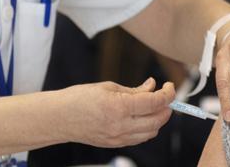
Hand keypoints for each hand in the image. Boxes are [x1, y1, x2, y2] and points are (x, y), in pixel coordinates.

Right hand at [60, 78, 174, 147]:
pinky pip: (140, 138)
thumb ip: (134, 90)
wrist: (59, 118)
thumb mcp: (108, 87)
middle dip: (166, 106)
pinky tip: (142, 116)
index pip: (155, 103)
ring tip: (153, 105)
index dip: (168, 93)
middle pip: (158, 120)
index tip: (169, 86)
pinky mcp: (115, 144)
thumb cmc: (79, 98)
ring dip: (158, 118)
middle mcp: (121, 125)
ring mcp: (118, 138)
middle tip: (164, 94)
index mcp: (119, 107)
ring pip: (152, 132)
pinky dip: (148, 128)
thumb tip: (152, 86)